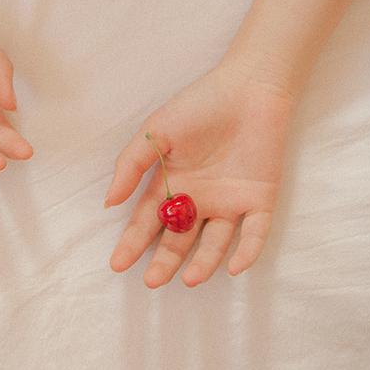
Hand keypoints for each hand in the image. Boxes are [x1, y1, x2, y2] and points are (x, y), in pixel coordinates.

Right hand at [104, 59, 295, 287]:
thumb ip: (131, 166)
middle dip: (164, 261)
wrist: (249, 87)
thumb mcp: (155, 132)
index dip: (132, 243)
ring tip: (188, 279)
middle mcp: (199, 200)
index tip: (117, 264)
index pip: (148, 221)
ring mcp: (230, 202)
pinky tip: (234, 267)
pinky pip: (255, 233)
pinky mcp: (261, 199)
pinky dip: (247, 251)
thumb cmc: (198, 106)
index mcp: (172, 184)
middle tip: (152, 281)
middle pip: (179, 240)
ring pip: (216, 243)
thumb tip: (109, 202)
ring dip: (203, 263)